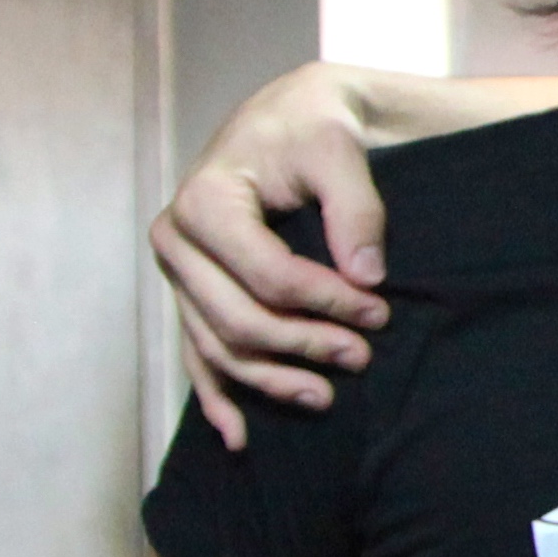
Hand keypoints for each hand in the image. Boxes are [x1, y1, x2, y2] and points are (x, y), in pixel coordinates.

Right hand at [151, 66, 397, 446]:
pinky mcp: (191, 293)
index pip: (267, 276)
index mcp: (204, 202)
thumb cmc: (312, 128)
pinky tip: (241, 437)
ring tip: (326, 397)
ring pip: (218, 347)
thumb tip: (366, 276)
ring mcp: (179, 274)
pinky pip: (196, 354)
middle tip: (363, 357)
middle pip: (238, 320)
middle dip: (303, 346)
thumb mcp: (338, 149)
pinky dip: (217, 397)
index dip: (326, 303)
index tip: (380, 310)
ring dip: (269, 380)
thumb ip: (356, 207)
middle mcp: (177, 241)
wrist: (289, 119)